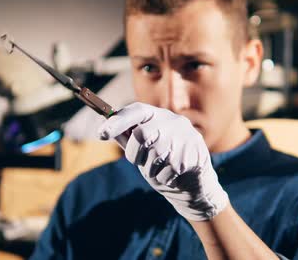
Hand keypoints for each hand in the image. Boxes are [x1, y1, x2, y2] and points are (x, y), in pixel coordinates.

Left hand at [99, 102, 228, 220]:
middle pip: (143, 134)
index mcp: (159, 116)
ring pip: (156, 154)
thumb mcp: (142, 151)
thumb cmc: (162, 165)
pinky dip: (165, 178)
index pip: (136, 111)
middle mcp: (174, 122)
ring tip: (160, 170)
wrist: (193, 186)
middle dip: (135, 153)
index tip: (101, 133)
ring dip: (151, 169)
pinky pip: (169, 169)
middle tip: (139, 162)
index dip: (117, 121)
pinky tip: (172, 176)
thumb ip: (127, 139)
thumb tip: (106, 128)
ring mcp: (186, 137)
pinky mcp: (196, 154)